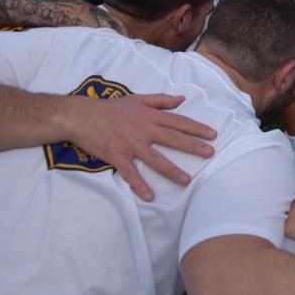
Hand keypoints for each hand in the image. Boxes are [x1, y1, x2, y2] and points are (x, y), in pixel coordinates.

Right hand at [66, 94, 216, 201]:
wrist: (81, 116)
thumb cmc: (110, 108)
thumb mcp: (137, 99)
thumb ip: (161, 100)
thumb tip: (182, 98)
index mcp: (150, 116)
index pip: (179, 122)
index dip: (197, 128)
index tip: (213, 135)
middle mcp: (144, 130)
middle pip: (173, 139)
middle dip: (193, 146)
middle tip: (210, 154)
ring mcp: (131, 144)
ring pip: (155, 159)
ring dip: (172, 170)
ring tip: (186, 180)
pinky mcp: (117, 155)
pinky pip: (131, 173)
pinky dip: (139, 185)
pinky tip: (150, 196)